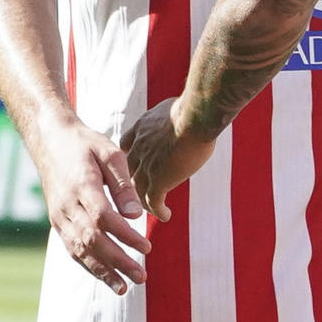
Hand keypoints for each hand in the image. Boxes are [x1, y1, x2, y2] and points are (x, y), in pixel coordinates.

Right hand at [32, 113, 149, 294]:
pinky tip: (105, 276)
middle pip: (92, 241)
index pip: (104, 219)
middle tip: (141, 277)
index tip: (147, 248)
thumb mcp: (110, 153)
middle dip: (118, 262)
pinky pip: (72, 248)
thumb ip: (123, 184)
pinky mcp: (57, 221)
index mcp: (81, 187)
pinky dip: (88, 264)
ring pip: (79, 250)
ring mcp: (59, 216)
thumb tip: (136, 215)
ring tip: (124, 287)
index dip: (125, 237)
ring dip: (102, 271)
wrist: (50, 140)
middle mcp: (66, 206)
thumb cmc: (86, 143)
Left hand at [120, 97, 215, 227]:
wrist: (195, 117)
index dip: (133, 157)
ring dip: (144, 201)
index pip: (127, 147)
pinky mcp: (158, 181)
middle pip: (130, 172)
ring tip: (152, 209)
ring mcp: (146, 167)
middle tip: (138, 193)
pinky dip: (158, 210)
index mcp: (140, 130)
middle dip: (133, 182)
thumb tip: (182, 107)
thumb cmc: (192, 107)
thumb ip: (169, 113)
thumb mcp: (172, 105)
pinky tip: (165, 215)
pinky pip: (153, 202)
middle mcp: (138, 149)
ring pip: (139, 190)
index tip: (138, 164)